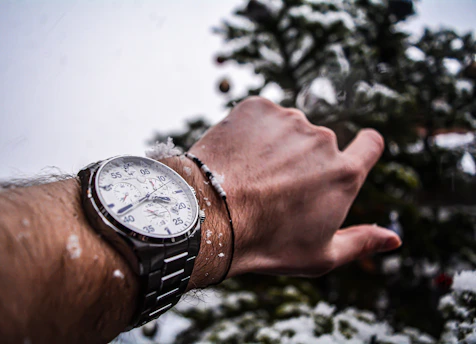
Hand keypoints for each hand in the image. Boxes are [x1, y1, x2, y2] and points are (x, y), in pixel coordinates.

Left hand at [189, 97, 400, 277]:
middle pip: (320, 143)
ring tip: (252, 175)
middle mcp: (322, 139)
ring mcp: (288, 119)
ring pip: (289, 129)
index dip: (363, 147)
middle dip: (304, 160)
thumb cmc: (266, 242)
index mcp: (344, 173)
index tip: (352, 152)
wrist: (209, 217)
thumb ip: (362, 242)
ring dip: (276, 145)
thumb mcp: (319, 255)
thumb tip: (395, 239)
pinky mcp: (257, 107)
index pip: (370, 144)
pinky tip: (238, 158)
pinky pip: (261, 117)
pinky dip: (252, 132)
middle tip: (276, 186)